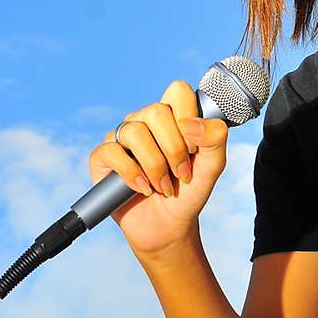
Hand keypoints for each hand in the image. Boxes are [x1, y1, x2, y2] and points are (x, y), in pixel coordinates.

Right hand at [87, 78, 228, 255]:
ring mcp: (121, 138)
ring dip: (154, 166)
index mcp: (172, 116)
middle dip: (174, 149)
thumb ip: (215, 138)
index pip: (178, 91)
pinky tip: (143, 189)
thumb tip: (189, 123)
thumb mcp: (213, 166)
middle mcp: (145, 121)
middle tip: (182, 173)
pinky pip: (112, 152)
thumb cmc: (189, 191)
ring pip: (134, 132)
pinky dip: (132, 174)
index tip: (194, 148)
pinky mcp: (102, 157)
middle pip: (156, 111)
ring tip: (163, 187)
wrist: (169, 226)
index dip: (188, 116)